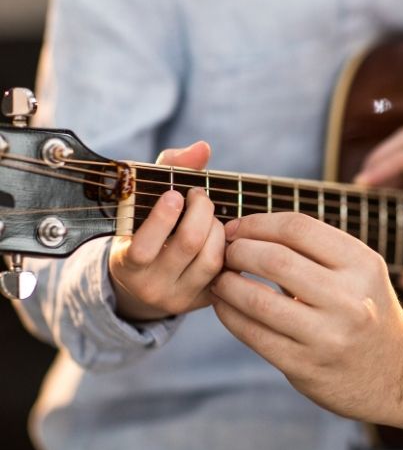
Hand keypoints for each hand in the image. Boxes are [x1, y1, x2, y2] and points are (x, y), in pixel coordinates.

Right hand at [109, 141, 225, 320]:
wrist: (143, 281)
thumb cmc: (146, 227)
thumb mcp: (144, 200)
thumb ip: (169, 168)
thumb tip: (203, 148)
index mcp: (127, 264)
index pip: (143, 247)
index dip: (164, 217)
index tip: (176, 194)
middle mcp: (151, 286)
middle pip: (189, 244)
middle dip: (202, 211)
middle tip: (200, 196)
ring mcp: (179, 298)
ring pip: (212, 259)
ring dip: (218, 228)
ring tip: (210, 216)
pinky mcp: (203, 302)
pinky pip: (227, 272)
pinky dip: (230, 246)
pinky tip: (222, 233)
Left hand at [211, 212, 402, 425]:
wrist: (394, 372)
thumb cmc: (365, 310)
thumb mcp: (360, 272)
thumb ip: (316, 250)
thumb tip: (249, 228)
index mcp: (362, 264)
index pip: (298, 227)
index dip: (257, 222)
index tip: (237, 228)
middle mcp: (349, 299)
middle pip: (275, 259)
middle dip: (238, 250)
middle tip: (225, 252)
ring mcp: (328, 336)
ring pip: (258, 300)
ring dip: (227, 284)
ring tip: (220, 278)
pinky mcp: (306, 367)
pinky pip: (254, 335)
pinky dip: (230, 315)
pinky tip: (225, 305)